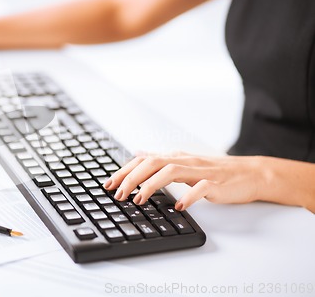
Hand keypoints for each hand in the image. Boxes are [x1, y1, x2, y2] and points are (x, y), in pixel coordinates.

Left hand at [103, 152, 268, 210]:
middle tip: (117, 194)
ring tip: (138, 200)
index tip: (108, 184)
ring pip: (171, 171)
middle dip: (131, 178)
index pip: (143, 159)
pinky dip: (188, 196)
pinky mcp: (217, 184)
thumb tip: (138, 153)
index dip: (124, 171)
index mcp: (176, 158)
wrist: (251, 174)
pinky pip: (201, 188)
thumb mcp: (184, 163)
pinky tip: (178, 206)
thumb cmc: (215, 172)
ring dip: (151, 185)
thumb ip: (161, 160)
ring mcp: (201, 171)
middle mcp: (185, 161)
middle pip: (152, 163)